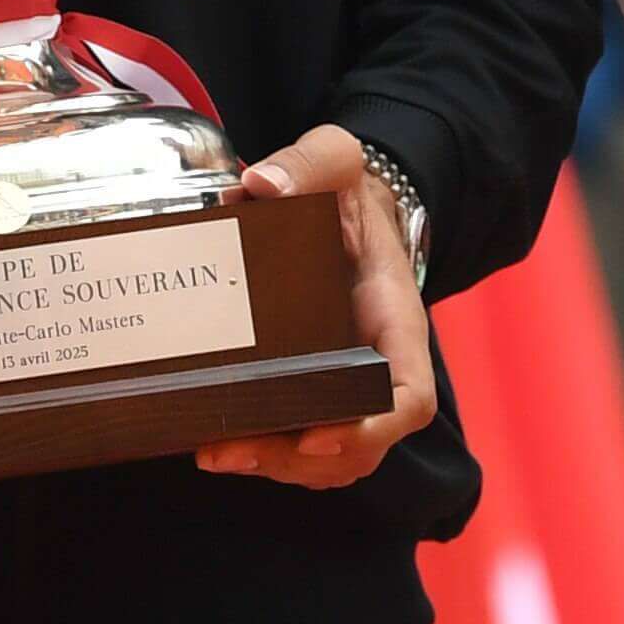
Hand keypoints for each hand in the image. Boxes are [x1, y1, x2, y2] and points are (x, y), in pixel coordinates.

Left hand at [198, 125, 441, 487]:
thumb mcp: (336, 158)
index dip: (370, 430)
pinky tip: (220, 445)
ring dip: (277, 466)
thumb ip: (309, 161)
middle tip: (230, 449)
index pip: (407, 397)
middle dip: (297, 458)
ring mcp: (351, 386)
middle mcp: (380, 366)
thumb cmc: (345, 192)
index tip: (317, 435)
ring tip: (216, 452)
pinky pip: (305, 445)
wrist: (342, 208)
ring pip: (330, 457)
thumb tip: (261, 184)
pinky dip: (270, 457)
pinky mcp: (317, 391)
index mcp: (395, 321)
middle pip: (359, 443)